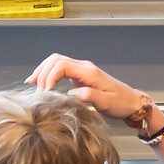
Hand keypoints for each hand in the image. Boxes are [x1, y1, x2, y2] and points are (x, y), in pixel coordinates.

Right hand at [27, 53, 147, 120]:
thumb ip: (91, 97)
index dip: (49, 76)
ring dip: (43, 71)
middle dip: (42, 72)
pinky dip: (48, 74)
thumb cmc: (120, 103)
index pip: (62, 65)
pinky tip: (40, 83)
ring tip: (32, 84)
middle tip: (36, 90)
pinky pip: (60, 69)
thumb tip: (74, 94)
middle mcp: (84, 68)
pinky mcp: (79, 76)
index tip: (45, 92)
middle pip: (56, 59)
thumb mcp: (107, 104)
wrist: (131, 102)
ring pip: (56, 62)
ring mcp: (81, 70)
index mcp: (89, 72)